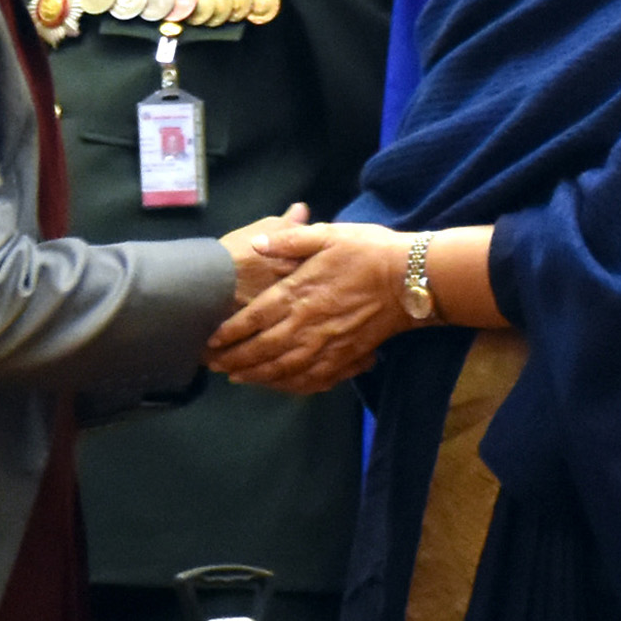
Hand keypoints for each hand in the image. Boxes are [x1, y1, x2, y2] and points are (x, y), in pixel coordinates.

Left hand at [206, 221, 407, 395]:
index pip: (254, 318)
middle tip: (212, 365)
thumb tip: (257, 244)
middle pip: (262, 350)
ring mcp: (326, 344)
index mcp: (299, 293)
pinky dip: (291, 385)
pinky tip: (279, 386)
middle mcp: (308, 324)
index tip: (209, 340)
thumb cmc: (369, 251)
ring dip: (256, 376)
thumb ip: (289, 241)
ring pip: (283, 369)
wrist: (411, 278)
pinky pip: (313, 378)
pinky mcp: (345, 356)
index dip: (229, 332)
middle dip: (234, 360)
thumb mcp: (328, 235)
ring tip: (235, 378)